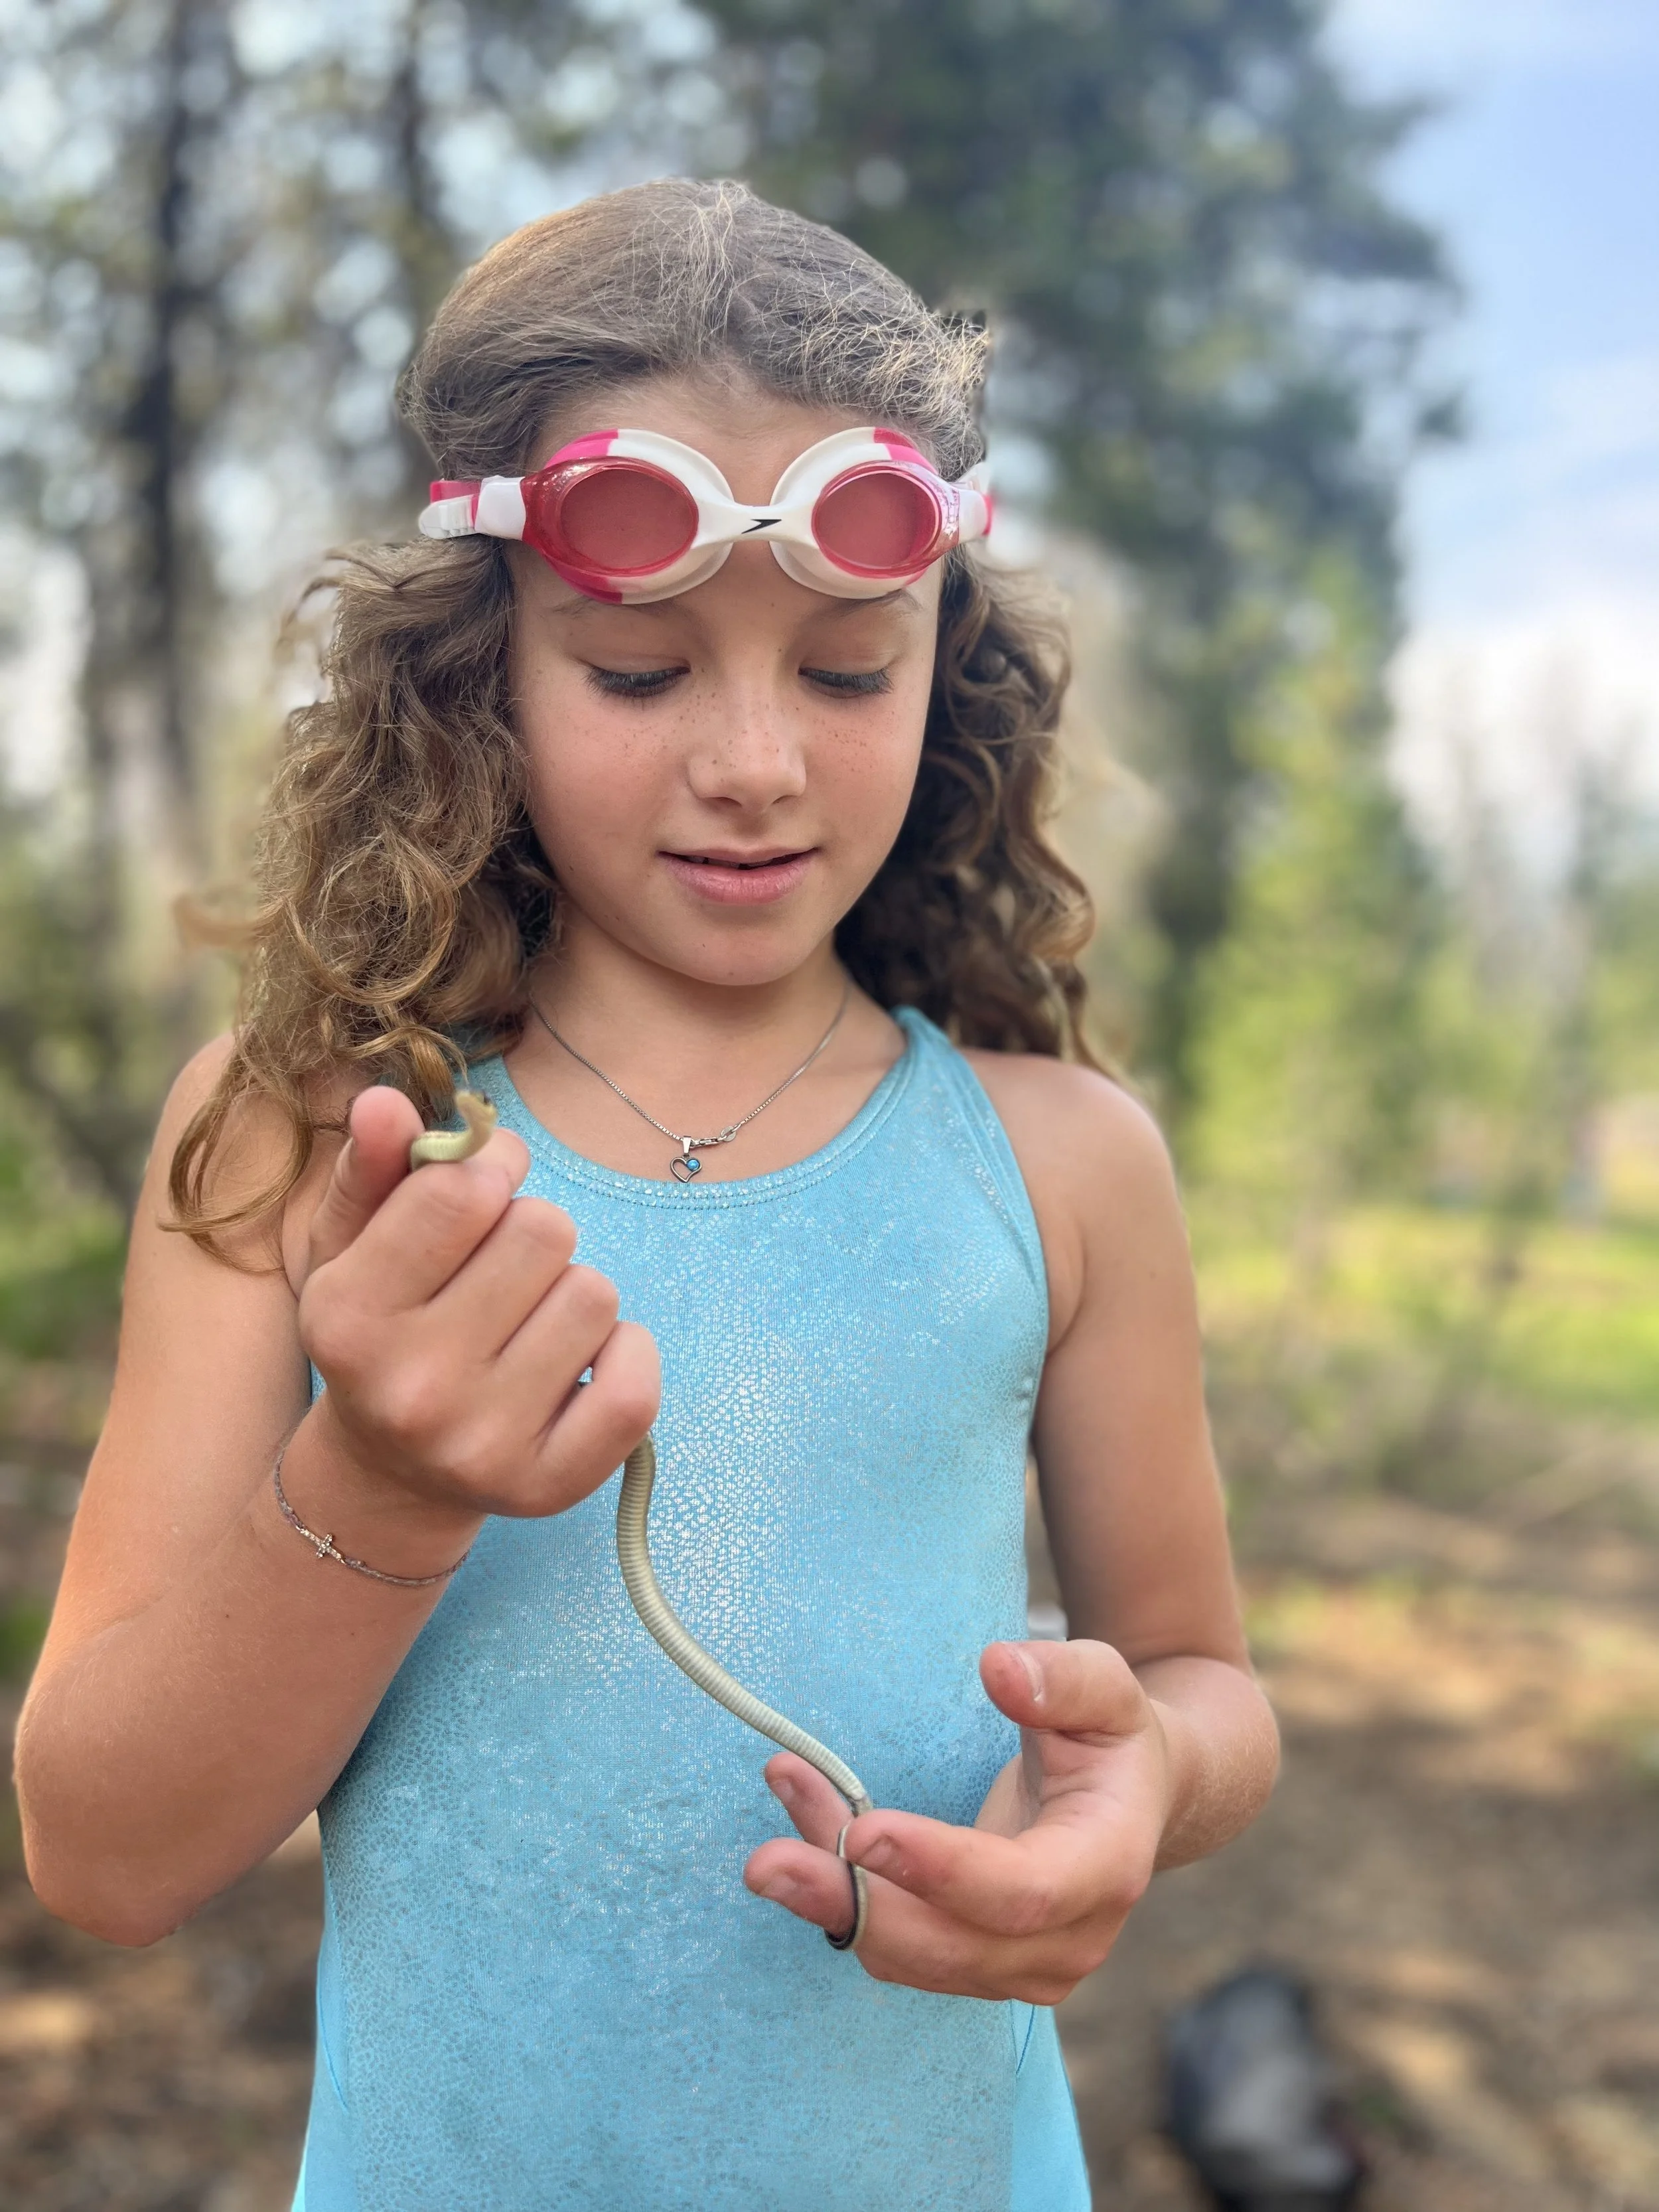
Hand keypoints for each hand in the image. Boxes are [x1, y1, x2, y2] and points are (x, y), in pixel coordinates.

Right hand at [293, 1084, 659, 1543]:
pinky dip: (624, 1355)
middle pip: (542, 1233)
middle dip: (531, 1233)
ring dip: (572, 1293)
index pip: (461, 1191)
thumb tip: (385, 1100)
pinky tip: (577, 1365)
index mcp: (350, 1318)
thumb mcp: (352, 1250)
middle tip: (501, 1273)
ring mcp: (484, 1445)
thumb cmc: (382, 1334)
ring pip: (595, 1296)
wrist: (389, 1476)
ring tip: (526, 1324)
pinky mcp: (552, 1486)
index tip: (484, 1188)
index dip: (491, 1168)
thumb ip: (371, 1171)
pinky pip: (635, 1382)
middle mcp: (413, 1388)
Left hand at [743, 1639, 1168, 2002]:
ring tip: (786, 1791)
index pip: (1022, 1891)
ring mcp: (1019, 1967)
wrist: (1126, 1800)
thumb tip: (1000, 1668)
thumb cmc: (1110, 1737)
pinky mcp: (973, 1965)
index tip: (863, 1830)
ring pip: (906, 1951)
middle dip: (853, 1905)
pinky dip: (839, 1893)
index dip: (941, 1870)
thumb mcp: (1108, 1688)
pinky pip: (893, 1943)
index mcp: (1108, 1868)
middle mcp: (1067, 1939)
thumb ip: (1063, 1679)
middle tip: (764, 1862)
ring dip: (830, 1890)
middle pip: (949, 1946)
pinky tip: (804, 1818)